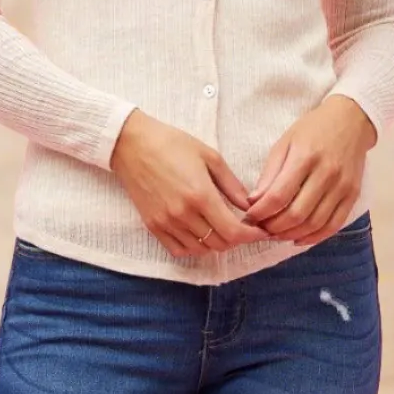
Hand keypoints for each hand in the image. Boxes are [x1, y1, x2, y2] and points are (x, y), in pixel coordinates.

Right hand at [110, 110, 267, 257]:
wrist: (132, 144)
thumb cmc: (172, 144)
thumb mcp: (209, 156)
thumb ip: (231, 184)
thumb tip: (248, 205)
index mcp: (200, 195)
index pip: (233, 231)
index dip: (251, 236)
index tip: (260, 232)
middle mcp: (183, 214)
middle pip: (219, 243)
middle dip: (236, 238)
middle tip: (243, 226)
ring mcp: (166, 222)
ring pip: (201, 249)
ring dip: (216, 243)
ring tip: (222, 228)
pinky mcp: (152, 225)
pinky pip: (178, 249)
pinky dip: (194, 248)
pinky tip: (200, 234)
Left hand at [242, 95, 375, 245]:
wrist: (351, 120)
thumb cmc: (313, 129)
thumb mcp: (285, 142)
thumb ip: (270, 173)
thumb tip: (254, 201)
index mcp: (305, 157)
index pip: (279, 195)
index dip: (261, 212)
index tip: (249, 216)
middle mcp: (326, 173)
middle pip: (296, 214)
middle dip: (274, 227)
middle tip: (261, 228)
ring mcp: (342, 186)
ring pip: (314, 224)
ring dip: (291, 235)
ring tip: (276, 234)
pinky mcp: (353, 195)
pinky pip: (334, 225)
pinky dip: (314, 237)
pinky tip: (298, 238)